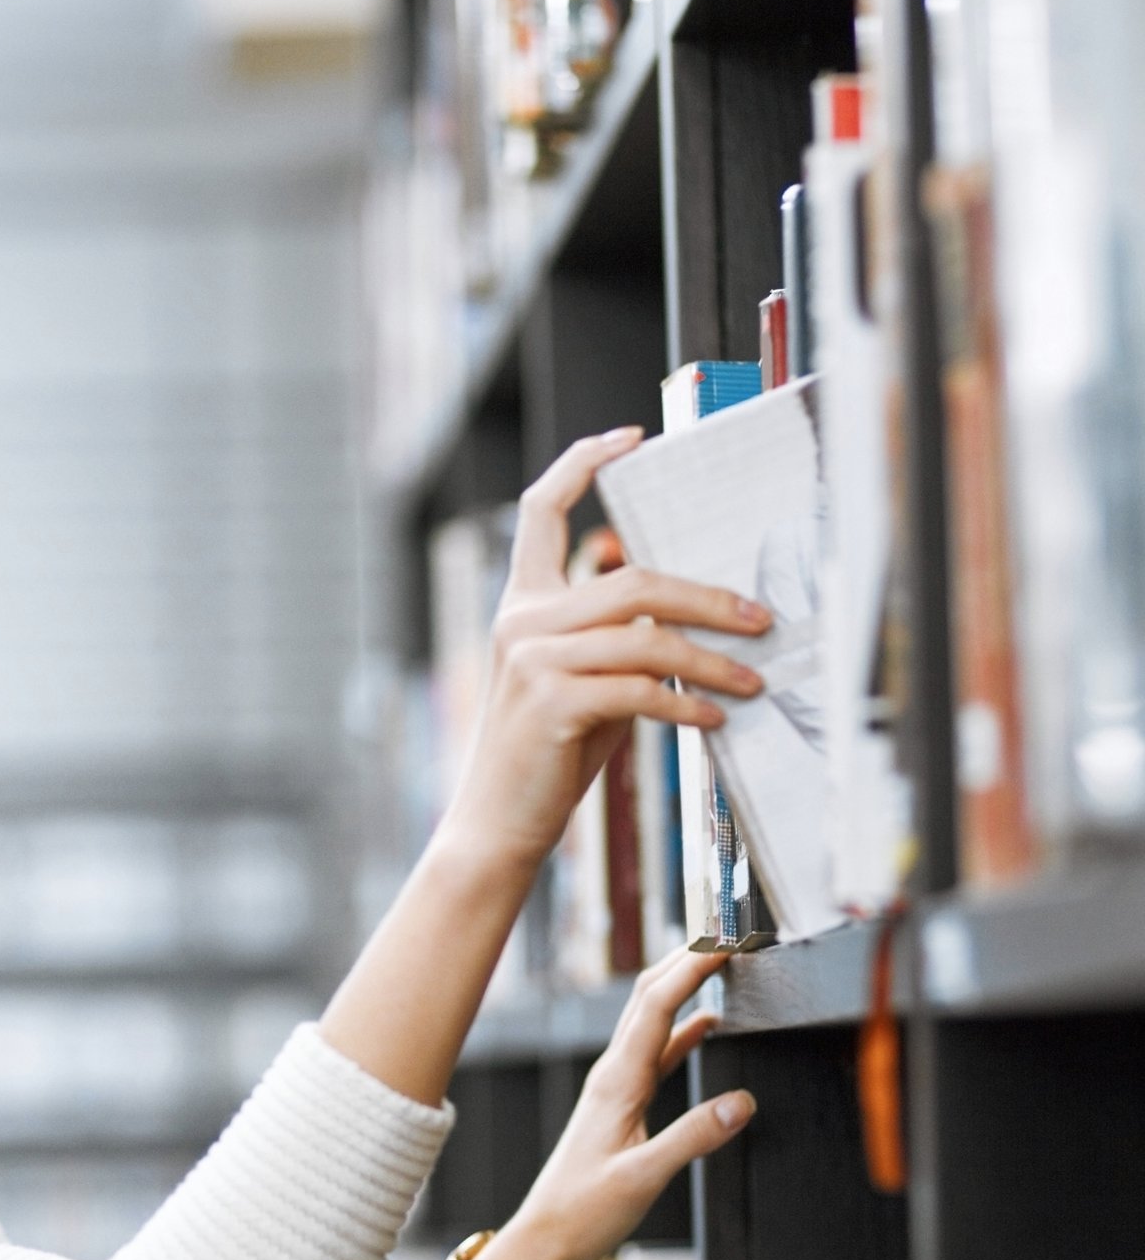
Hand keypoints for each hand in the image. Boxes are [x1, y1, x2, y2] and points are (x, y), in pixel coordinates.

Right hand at [443, 428, 771, 874]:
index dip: (582, 463)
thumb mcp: (579, 679)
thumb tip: (684, 605)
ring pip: (643, 634)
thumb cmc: (548, 752)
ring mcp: (532, 660)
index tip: (629, 437)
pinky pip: (639, 688)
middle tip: (760, 620)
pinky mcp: (552, 704)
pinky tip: (712, 719)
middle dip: (707, 596)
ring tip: (751, 681)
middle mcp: (521, 621)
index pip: (542, 512)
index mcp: (523, 604)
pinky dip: (685, 704)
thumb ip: (613, 634)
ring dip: (711, 657)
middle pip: (629, 577)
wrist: (498, 822)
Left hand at [462, 945, 757, 1259]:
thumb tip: (741, 1103)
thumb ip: (692, 1138)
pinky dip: (684, 1030)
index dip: (690, 968)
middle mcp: (614, 1073)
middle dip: (686, 961)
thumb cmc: (584, 1210)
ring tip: (720, 964)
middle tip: (726, 935)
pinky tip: (708, 1026)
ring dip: (685, 988)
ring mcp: (617, 1085)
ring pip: (653, 1020)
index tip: (723, 941)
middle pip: (650, 998)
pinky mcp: (623, 1103)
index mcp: (617, 1081)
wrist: (548, 1236)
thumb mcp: (643, 1177)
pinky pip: (658, 1053)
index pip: (657, 1006)